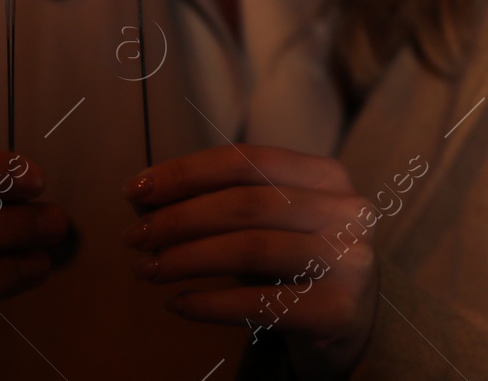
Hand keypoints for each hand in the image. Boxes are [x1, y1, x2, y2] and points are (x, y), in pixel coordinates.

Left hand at [121, 144, 378, 378]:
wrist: (353, 327)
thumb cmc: (296, 265)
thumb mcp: (266, 225)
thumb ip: (216, 204)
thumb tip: (142, 197)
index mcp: (327, 175)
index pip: (247, 160)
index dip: (186, 172)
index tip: (135, 189)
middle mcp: (346, 212)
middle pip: (245, 203)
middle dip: (178, 219)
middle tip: (134, 238)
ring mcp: (349, 261)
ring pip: (250, 249)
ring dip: (186, 260)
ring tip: (148, 270)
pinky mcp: (339, 310)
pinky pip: (259, 303)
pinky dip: (208, 303)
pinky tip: (178, 303)